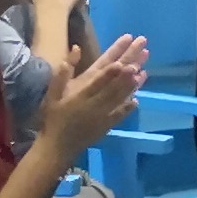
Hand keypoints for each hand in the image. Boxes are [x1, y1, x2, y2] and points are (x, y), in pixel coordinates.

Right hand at [39, 31, 150, 153]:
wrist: (57, 147)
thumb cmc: (53, 118)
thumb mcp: (52, 95)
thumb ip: (62, 74)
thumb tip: (75, 50)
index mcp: (79, 96)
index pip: (96, 81)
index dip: (109, 73)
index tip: (121, 62)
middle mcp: (93, 105)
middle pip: (113, 86)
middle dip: (128, 71)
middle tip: (141, 56)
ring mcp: (102, 116)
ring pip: (119, 99)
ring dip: (132, 86)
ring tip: (144, 72)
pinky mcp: (106, 126)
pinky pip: (119, 115)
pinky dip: (128, 107)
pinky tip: (137, 99)